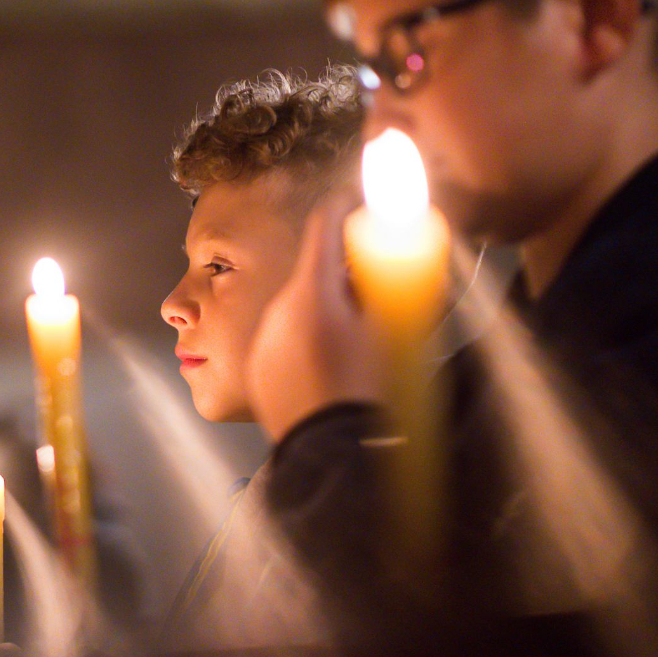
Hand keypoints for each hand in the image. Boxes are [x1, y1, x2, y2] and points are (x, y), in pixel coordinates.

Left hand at [247, 186, 386, 442]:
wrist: (335, 457)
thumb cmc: (374, 393)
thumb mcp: (395, 330)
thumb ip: (392, 282)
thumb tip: (399, 247)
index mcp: (312, 292)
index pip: (324, 222)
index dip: (346, 204)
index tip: (360, 200)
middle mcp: (277, 309)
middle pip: (311, 269)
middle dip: (341, 271)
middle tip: (374, 287)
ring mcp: (263, 342)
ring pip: (296, 305)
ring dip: (324, 308)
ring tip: (354, 338)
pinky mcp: (258, 371)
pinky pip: (284, 340)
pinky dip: (306, 340)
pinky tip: (331, 364)